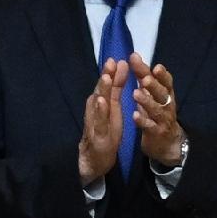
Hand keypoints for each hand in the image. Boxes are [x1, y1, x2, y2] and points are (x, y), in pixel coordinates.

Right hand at [76, 58, 129, 184]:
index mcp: (103, 102)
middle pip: (102, 90)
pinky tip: (102, 101)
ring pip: (98, 103)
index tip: (117, 58)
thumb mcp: (114, 107)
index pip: (108, 85)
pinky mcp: (98, 134)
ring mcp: (95, 120)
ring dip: (102, 90)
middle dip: (106, 76)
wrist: (95, 159)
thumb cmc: (106, 130)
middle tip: (111, 62)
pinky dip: (100, 111)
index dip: (112, 72)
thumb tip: (121, 65)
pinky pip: (100, 121)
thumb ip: (117, 88)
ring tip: (107, 78)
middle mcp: (96, 109)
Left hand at [133, 60, 186, 169]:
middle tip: (145, 79)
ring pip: (156, 110)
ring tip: (136, 94)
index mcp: (166, 94)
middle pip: (163, 95)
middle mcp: (167, 106)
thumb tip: (134, 55)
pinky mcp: (156, 133)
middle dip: (155, 86)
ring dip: (147, 102)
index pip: (167, 83)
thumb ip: (144, 75)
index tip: (157, 67)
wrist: (167, 142)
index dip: (163, 76)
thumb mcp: (152, 93)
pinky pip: (150, 127)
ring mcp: (162, 120)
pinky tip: (134, 116)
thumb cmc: (157, 111)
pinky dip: (142, 121)